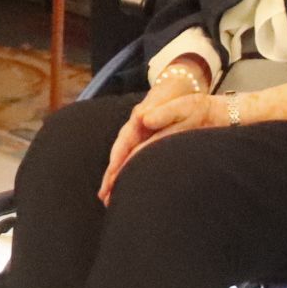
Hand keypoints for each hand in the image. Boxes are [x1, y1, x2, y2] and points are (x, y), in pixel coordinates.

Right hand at [99, 87, 230, 203]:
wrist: (182, 89)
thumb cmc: (179, 96)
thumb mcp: (174, 101)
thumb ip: (162, 110)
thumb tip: (143, 119)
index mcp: (138, 120)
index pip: (123, 143)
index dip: (117, 160)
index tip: (111, 177)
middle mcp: (135, 129)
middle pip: (119, 154)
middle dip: (111, 175)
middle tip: (104, 197)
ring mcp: (139, 137)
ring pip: (124, 159)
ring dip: (116, 178)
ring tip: (108, 198)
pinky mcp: (147, 142)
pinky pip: (133, 159)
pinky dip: (127, 173)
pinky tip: (125, 186)